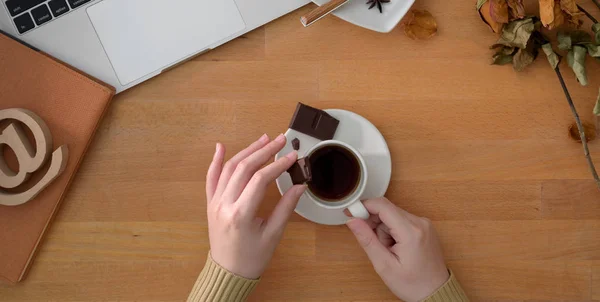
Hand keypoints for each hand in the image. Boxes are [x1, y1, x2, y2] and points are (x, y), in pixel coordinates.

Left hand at [206, 134, 306, 278]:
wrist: (227, 273)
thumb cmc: (251, 258)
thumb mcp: (273, 235)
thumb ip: (286, 208)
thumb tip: (300, 186)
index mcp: (241, 214)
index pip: (260, 179)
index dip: (278, 165)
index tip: (293, 156)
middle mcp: (224, 204)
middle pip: (244, 168)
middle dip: (264, 151)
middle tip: (280, 140)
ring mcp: (214, 202)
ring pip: (228, 168)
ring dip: (246, 151)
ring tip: (263, 140)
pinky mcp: (210, 203)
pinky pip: (211, 178)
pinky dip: (216, 161)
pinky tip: (221, 147)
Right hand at [346, 197, 448, 301]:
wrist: (435, 292)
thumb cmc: (413, 284)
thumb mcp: (384, 265)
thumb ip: (367, 240)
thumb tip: (352, 221)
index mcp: (411, 231)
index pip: (382, 206)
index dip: (363, 206)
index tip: (351, 213)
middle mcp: (420, 222)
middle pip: (387, 210)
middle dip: (375, 224)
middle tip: (377, 245)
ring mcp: (424, 223)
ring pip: (393, 215)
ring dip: (385, 229)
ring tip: (390, 250)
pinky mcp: (424, 226)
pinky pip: (401, 220)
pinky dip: (394, 230)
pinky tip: (396, 246)